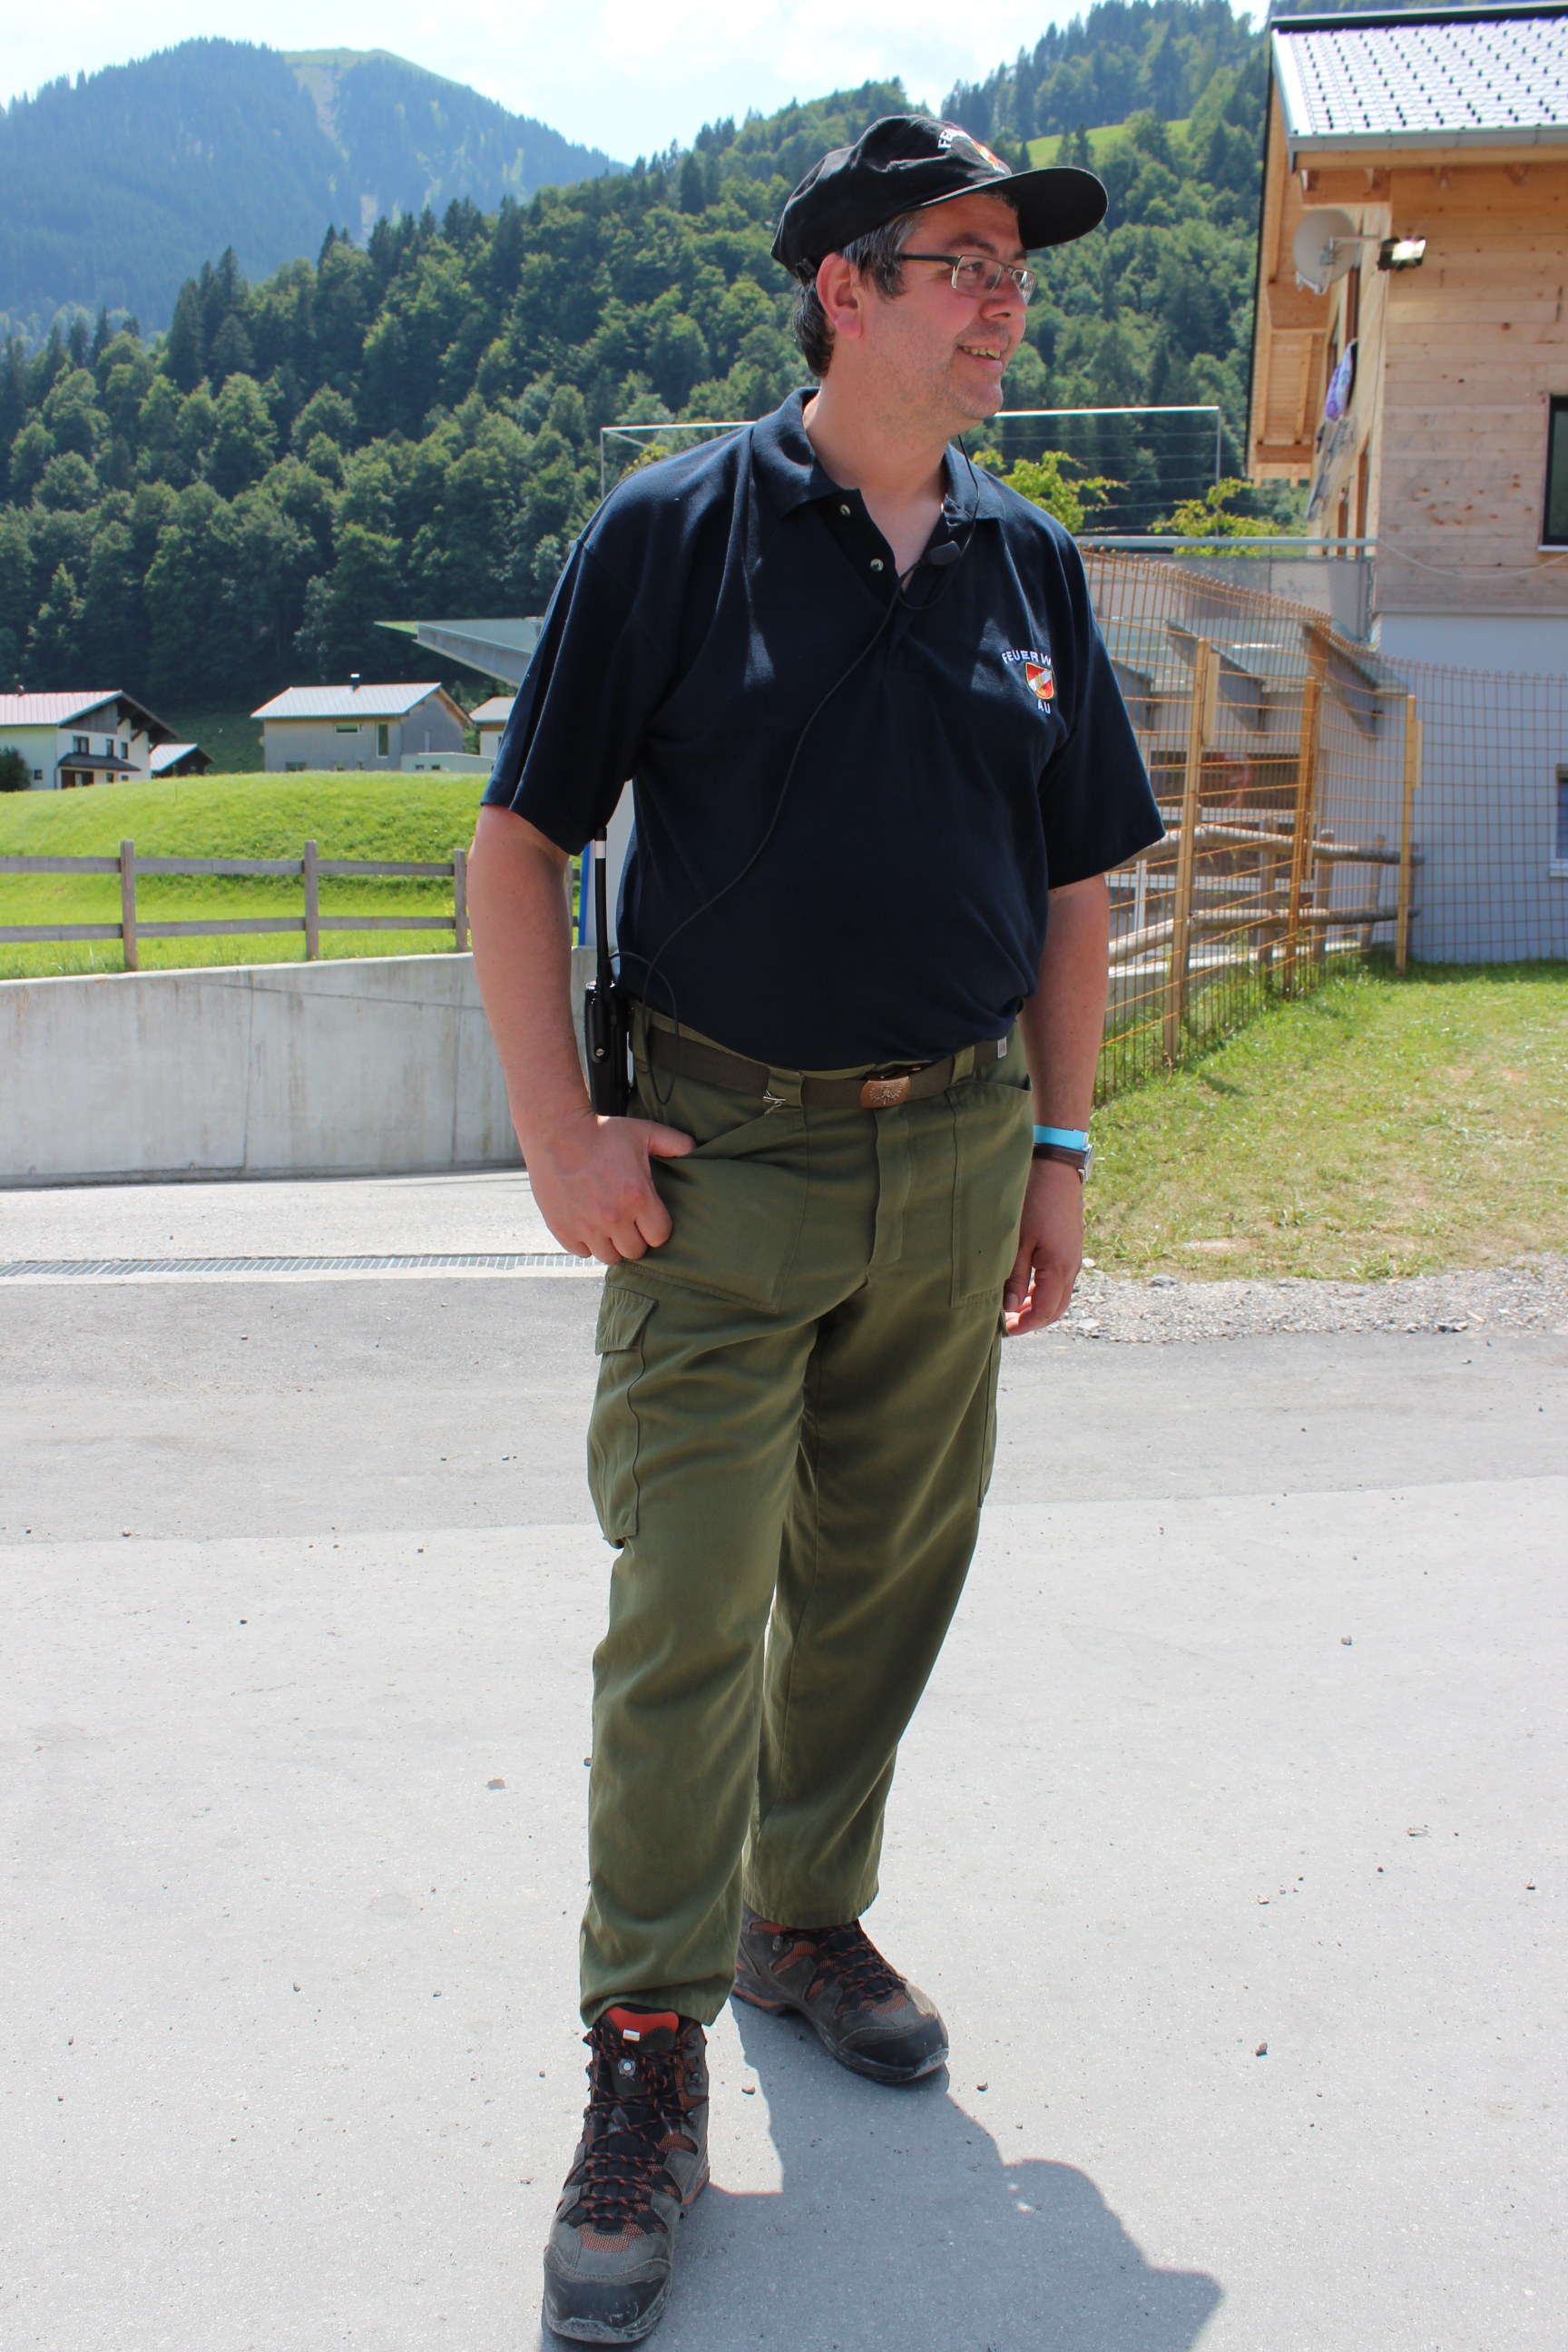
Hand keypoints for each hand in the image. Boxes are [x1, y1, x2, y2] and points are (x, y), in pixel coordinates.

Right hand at [525, 1108, 694, 1264]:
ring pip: (610, 1257)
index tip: (648, 1217)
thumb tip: (695, 1151)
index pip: (659, 1236)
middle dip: (635, 1237)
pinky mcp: (563, 1230)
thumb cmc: (601, 1132)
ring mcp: (586, 1227)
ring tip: (608, 1225)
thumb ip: (674, 1143)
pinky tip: (587, 1223)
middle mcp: (613, 1217)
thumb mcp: (643, 1131)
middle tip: (628, 1221)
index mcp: (637, 1197)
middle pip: (636, 1251)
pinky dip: (586, 1242)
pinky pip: (583, 1253)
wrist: (555, 1131)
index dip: (656, 1228)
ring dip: (612, 1244)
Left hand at [1003, 1158, 1082, 1334]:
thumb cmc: (1034, 1199)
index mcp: (1059, 1268)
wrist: (1056, 1167)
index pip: (1045, 1311)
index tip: (1006, 1331)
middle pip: (1056, 1307)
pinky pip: (1060, 1279)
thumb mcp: (1018, 1240)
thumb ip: (1015, 1277)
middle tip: (1008, 1324)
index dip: (1026, 1325)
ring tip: (1013, 1308)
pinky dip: (1044, 1290)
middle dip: (1034, 1320)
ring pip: (1059, 1294)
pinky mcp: (1070, 1246)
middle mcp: (1071, 1266)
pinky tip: (1025, 1286)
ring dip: (1039, 1305)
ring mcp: (1073, 1256)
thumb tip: (1011, 1308)